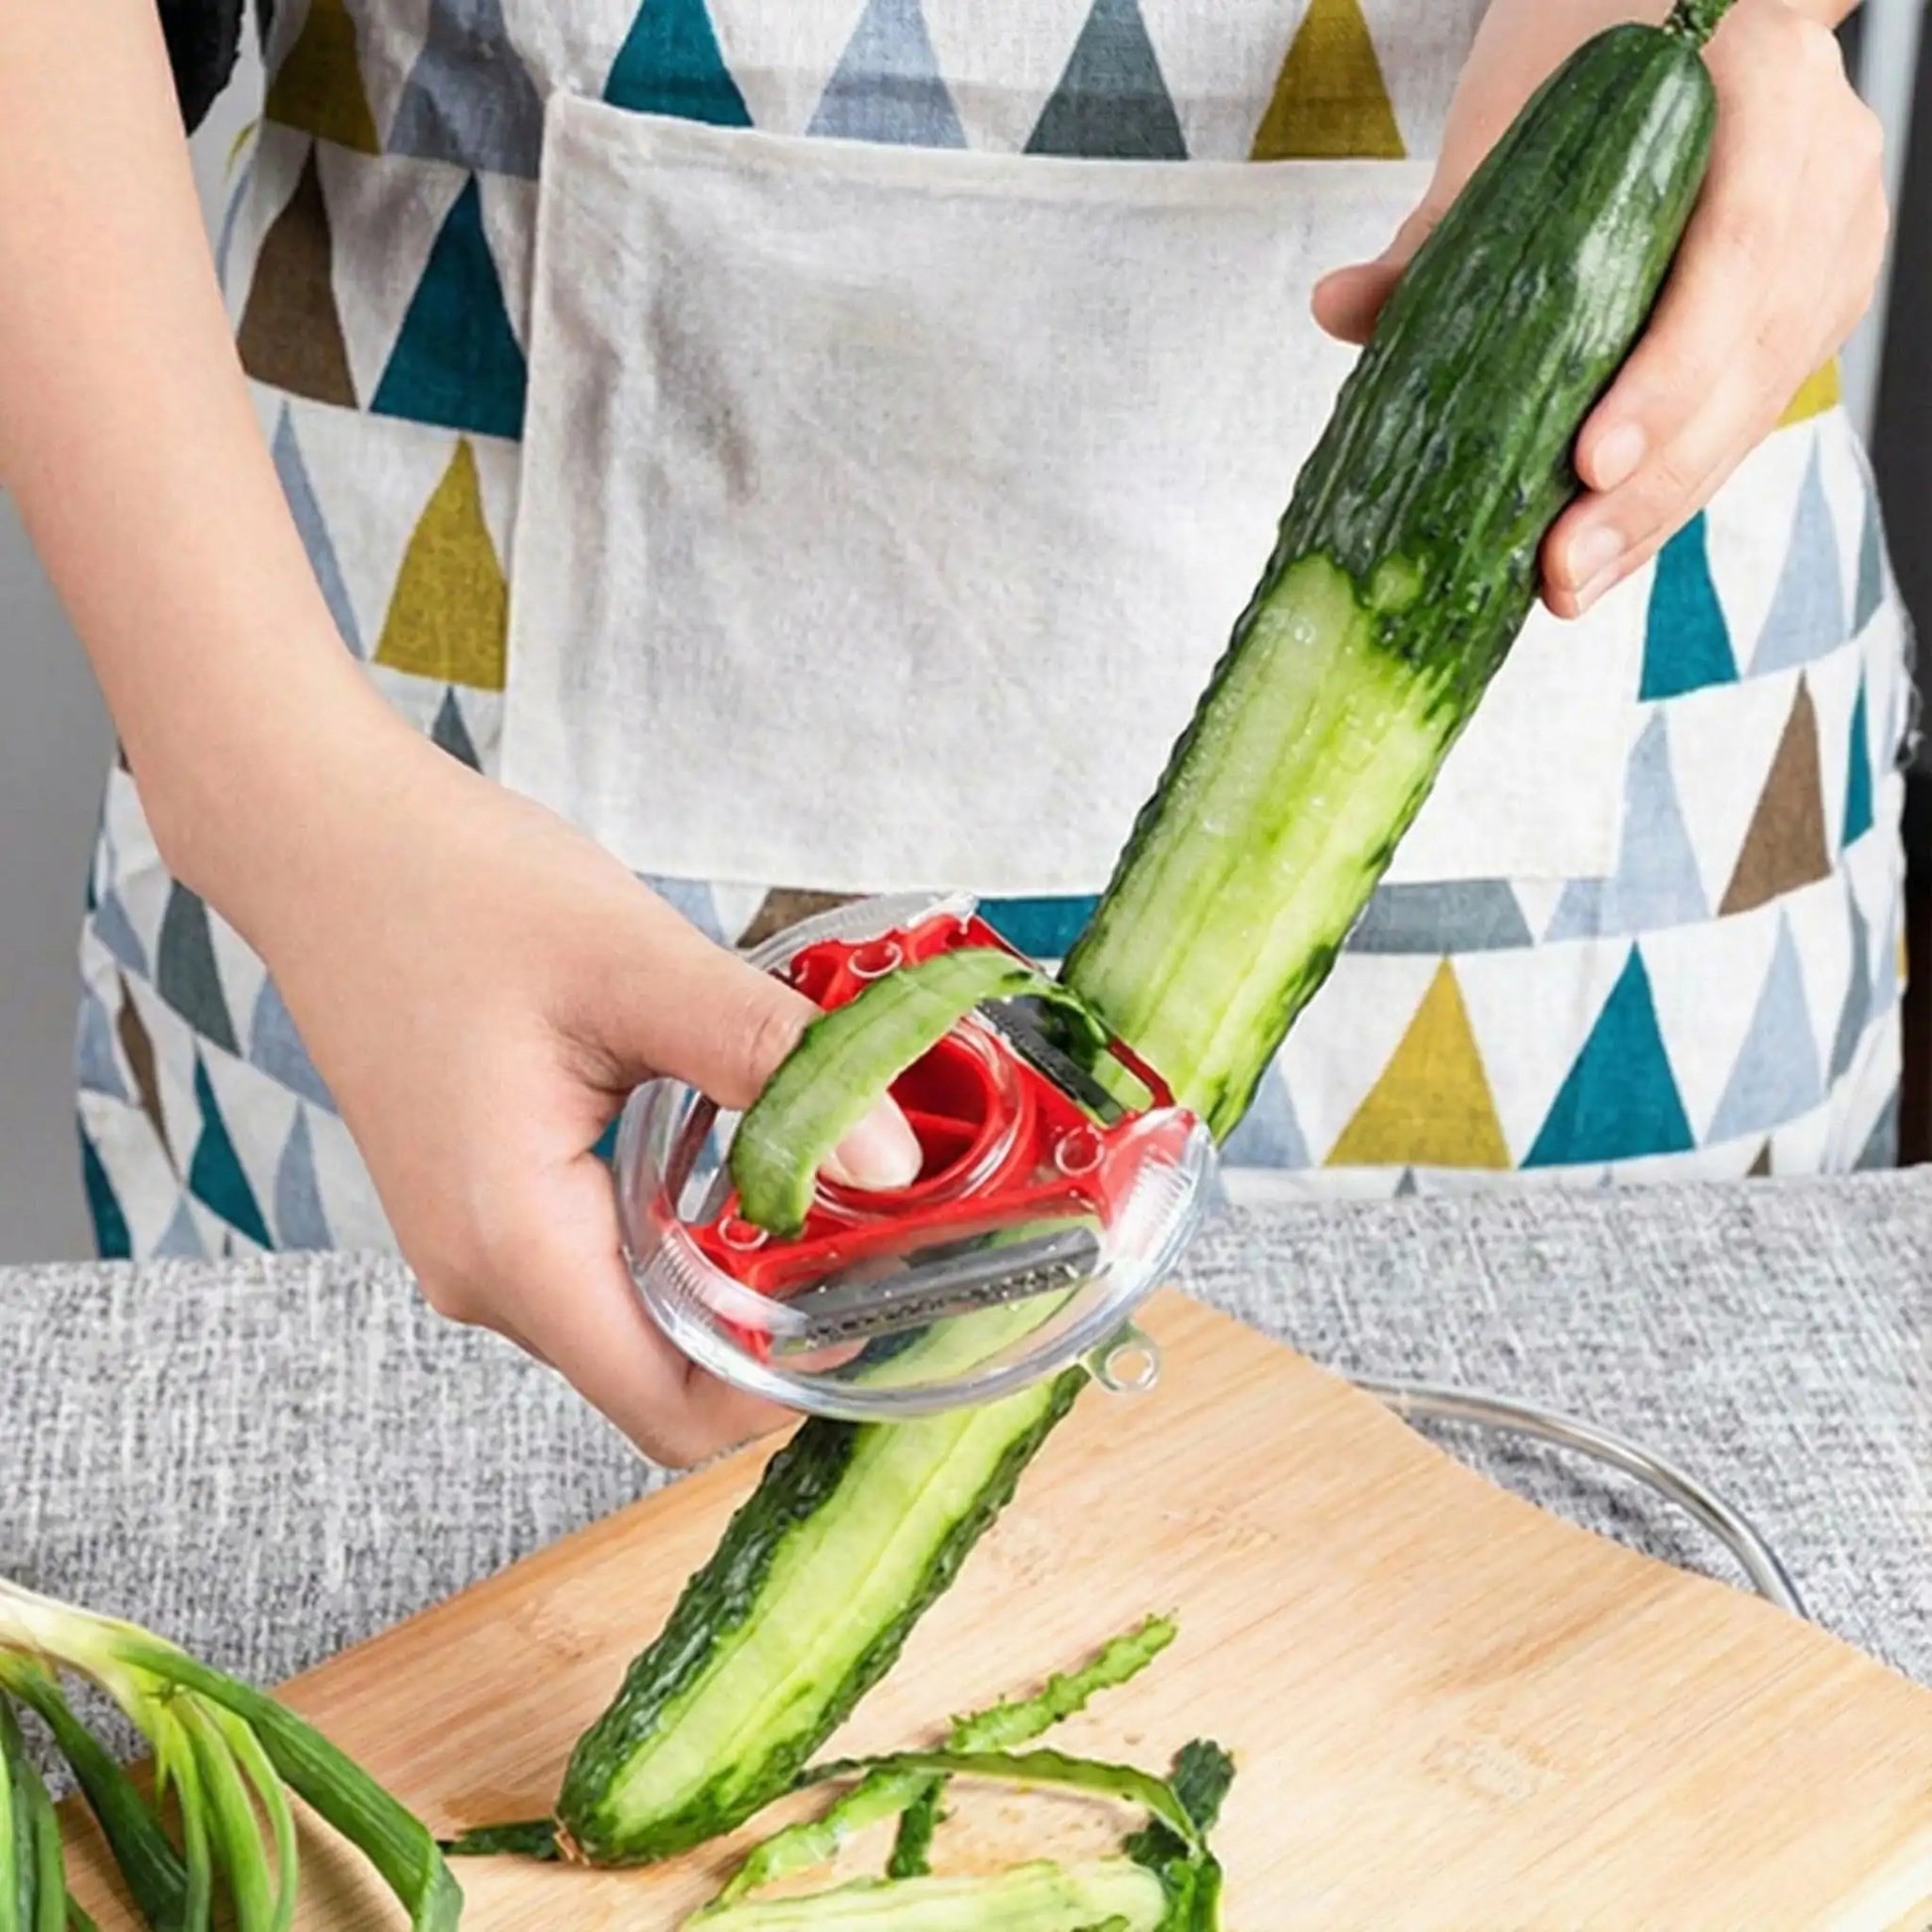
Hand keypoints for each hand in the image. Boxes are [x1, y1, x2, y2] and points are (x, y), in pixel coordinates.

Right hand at [226, 727, 919, 1466]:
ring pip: (638, 1323)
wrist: (326, 845)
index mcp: (514, 1245)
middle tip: (874, 1228)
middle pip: (664, 1377)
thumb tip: (891, 1160)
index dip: (787, 1384)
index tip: (877, 1300)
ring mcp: (478, 1250)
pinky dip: (683, 1233)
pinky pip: (604, 1266)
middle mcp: (486, 1277)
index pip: (672, 1413)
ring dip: (733, 1274)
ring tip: (818, 1176)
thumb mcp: (637, 964)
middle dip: (777, 1325)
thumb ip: (768, 1063)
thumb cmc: (456, 891)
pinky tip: (735, 1150)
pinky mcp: (487, 1209)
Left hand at [1312, 0, 1886, 616]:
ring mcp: (1835, 244)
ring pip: (1756, 407)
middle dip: (1651, 484)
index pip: (1738, 246)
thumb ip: (1440, 227)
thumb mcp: (1519, 118)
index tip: (1590, 459)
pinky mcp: (1815, 307)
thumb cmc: (1600, 53)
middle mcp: (1825, 171)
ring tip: (1569, 586)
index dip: (1669, 370)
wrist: (1689, 9)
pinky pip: (1748, 417)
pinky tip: (1608, 554)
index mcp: (1762, 94)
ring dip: (1659, 513)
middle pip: (1748, 358)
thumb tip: (1341, 310)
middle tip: (1560, 570)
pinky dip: (1673, 490)